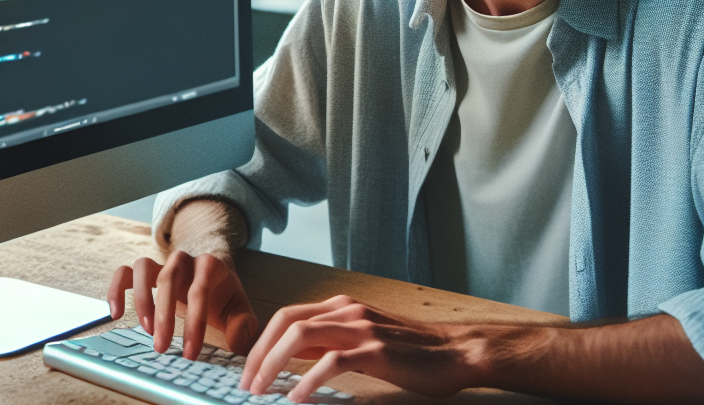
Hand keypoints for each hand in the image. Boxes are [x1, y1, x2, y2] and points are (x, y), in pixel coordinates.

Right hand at [108, 251, 259, 358]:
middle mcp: (185, 259)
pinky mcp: (146, 271)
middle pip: (169, 277)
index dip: (194, 324)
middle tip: (162, 347)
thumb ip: (244, 325)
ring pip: (144, 268)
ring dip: (142, 299)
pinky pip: (125, 272)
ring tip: (146, 330)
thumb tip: (237, 340)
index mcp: (210, 265)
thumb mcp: (240, 309)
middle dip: (165, 314)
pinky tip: (115, 314)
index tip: (190, 353)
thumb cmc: (225, 297)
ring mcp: (163, 263)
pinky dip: (116, 289)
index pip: (200, 291)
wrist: (213, 278)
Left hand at [240, 295, 475, 401]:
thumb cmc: (412, 351)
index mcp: (342, 307)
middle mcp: (347, 312)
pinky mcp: (376, 350)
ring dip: (275, 364)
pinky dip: (309, 379)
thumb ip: (331, 342)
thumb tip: (293, 358)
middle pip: (286, 322)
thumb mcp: (364, 339)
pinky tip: (298, 397)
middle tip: (247, 383)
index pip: (287, 316)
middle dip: (260, 352)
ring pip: (302, 335)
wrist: (456, 351)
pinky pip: (333, 361)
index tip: (249, 369)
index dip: (262, 342)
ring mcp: (362, 329)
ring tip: (262, 390)